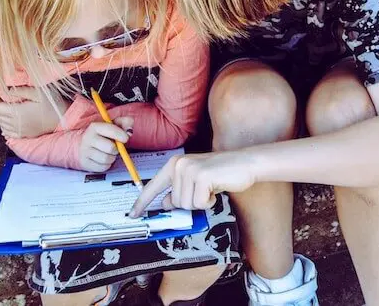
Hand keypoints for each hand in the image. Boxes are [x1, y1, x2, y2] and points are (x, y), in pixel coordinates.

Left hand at [0, 87, 70, 138]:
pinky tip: (10, 122)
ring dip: (1, 117)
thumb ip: (21, 90)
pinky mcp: (25, 136)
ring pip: (2, 125)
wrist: (64, 118)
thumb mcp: (37, 91)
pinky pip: (8, 133)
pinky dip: (6, 127)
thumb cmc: (52, 103)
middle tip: (4, 100)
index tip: (1, 95)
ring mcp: (20, 132)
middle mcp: (16, 124)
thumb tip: (6, 90)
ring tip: (8, 109)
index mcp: (17, 112)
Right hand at [79, 117, 133, 171]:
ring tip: (109, 154)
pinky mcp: (85, 163)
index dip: (122, 135)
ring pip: (106, 159)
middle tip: (115, 148)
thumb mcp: (113, 125)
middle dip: (117, 149)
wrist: (82, 144)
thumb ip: (125, 123)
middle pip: (110, 148)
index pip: (111, 130)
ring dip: (112, 158)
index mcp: (95, 126)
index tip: (125, 138)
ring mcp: (84, 151)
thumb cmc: (102, 135)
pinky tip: (103, 160)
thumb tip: (129, 132)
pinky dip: (107, 165)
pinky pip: (102, 167)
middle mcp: (88, 138)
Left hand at [129, 151, 256, 216]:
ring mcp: (189, 170)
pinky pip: (199, 204)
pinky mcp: (202, 177)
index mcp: (174, 164)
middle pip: (174, 203)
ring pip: (186, 205)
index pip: (153, 186)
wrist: (245, 163)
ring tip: (211, 188)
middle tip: (205, 191)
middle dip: (191, 203)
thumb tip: (164, 204)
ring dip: (201, 202)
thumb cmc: (222, 173)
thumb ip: (179, 191)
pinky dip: (210, 202)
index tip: (133, 214)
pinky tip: (217, 189)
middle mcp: (178, 165)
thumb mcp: (195, 182)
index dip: (142, 203)